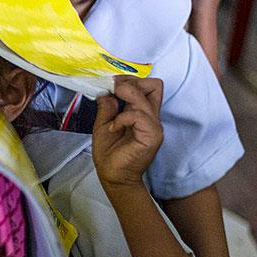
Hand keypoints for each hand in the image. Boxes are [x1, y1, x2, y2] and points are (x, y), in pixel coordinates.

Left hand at [93, 76, 163, 191]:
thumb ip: (107, 106)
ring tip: (111, 107)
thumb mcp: (103, 123)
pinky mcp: (152, 136)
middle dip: (130, 82)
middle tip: (113, 89)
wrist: (113, 176)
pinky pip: (139, 116)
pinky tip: (114, 127)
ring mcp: (154, 126)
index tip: (110, 83)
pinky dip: (123, 117)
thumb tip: (107, 91)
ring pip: (146, 96)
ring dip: (124, 96)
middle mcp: (151, 117)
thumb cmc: (110, 154)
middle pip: (153, 85)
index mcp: (142, 113)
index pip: (147, 86)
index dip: (129, 80)